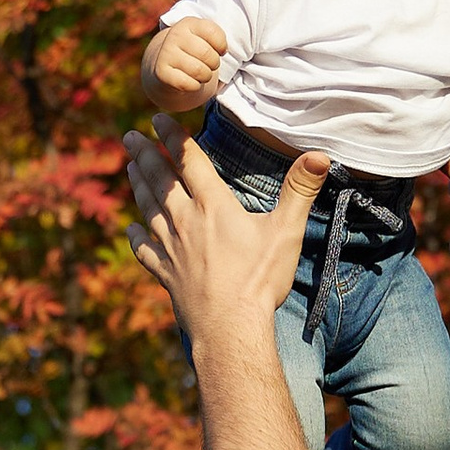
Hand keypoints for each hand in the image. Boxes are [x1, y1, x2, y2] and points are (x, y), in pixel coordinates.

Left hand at [123, 116, 326, 354]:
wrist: (230, 329)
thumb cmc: (259, 280)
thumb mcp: (286, 232)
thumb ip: (299, 191)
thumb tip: (319, 154)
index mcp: (213, 206)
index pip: (188, 160)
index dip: (172, 136)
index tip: (157, 119)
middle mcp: (186, 221)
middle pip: (160, 180)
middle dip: (144, 154)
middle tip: (130, 136)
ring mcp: (172, 249)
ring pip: (148, 209)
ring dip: (138, 186)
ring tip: (129, 168)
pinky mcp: (167, 275)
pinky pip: (145, 251)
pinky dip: (137, 238)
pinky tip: (132, 230)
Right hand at [147, 16, 230, 112]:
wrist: (165, 67)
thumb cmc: (193, 53)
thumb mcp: (204, 39)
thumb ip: (217, 38)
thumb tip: (223, 50)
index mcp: (189, 23)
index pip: (213, 33)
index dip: (222, 46)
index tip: (219, 51)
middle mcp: (175, 35)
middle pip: (208, 54)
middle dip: (214, 64)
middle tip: (209, 65)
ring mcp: (166, 53)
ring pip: (199, 71)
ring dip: (205, 77)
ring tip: (200, 74)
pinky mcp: (161, 72)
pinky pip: (188, 84)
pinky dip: (194, 87)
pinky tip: (189, 81)